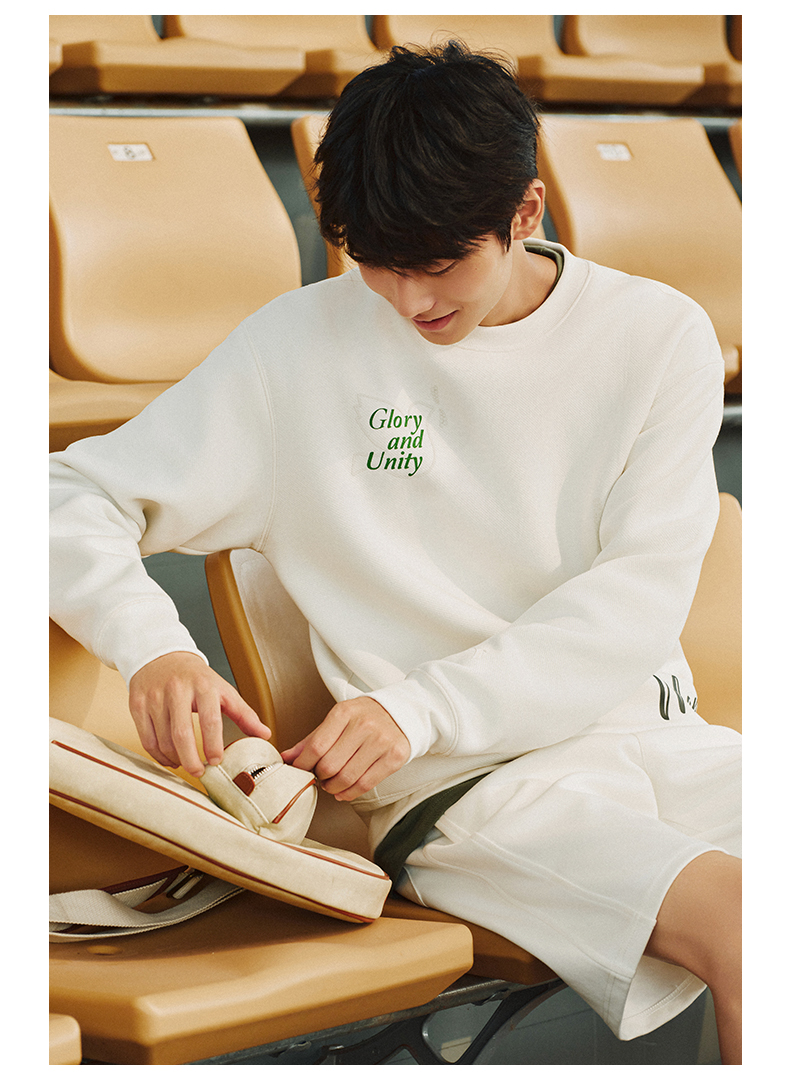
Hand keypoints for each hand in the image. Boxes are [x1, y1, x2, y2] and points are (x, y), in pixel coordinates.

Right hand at [128, 651, 270, 776]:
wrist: (161, 656)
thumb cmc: (196, 678)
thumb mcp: (223, 690)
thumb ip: (244, 714)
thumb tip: (265, 735)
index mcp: (203, 685)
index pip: (209, 719)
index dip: (212, 744)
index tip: (216, 761)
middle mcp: (177, 690)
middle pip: (181, 733)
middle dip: (190, 759)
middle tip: (200, 772)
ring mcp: (154, 697)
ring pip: (162, 739)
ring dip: (175, 759)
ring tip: (186, 764)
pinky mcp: (137, 704)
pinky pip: (146, 739)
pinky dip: (158, 755)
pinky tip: (169, 759)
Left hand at [280, 697, 409, 801]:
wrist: (400, 713)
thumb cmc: (364, 717)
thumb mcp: (337, 719)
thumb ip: (311, 740)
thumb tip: (286, 758)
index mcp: (344, 712)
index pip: (316, 746)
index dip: (303, 765)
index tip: (300, 771)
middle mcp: (364, 725)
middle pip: (330, 765)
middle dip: (320, 777)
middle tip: (319, 777)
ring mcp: (381, 741)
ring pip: (347, 778)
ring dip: (333, 788)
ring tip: (331, 784)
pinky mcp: (395, 757)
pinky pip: (365, 784)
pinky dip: (349, 793)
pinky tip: (344, 791)